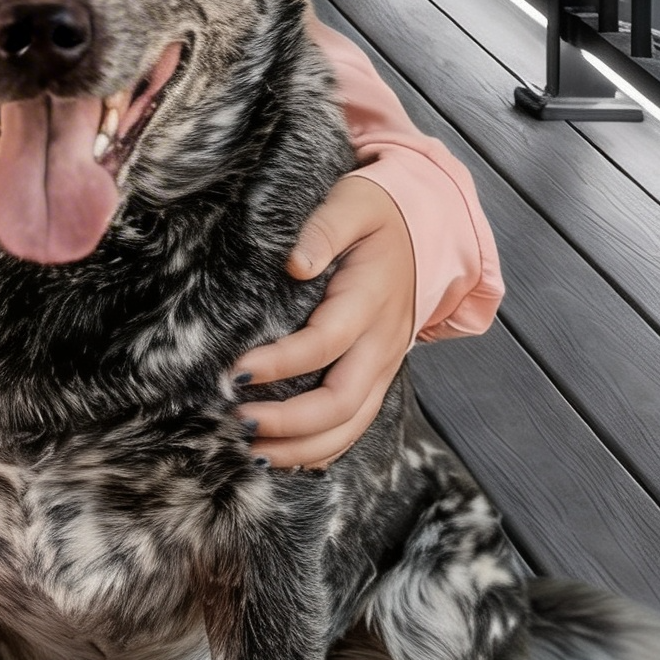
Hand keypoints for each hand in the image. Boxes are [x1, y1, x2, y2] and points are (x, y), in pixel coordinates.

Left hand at [231, 170, 414, 469]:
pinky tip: (285, 455)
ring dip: (304, 446)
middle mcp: (381, 342)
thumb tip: (295, 262)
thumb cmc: (377, 215)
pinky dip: (323, 448)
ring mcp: (383, 364)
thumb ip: (324, 229)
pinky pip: (355, 422)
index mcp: (369, 300)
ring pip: (351, 424)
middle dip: (289, 422)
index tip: (235, 371)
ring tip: (252, 450)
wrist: (424, 231)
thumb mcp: (353, 204)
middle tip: (237, 422)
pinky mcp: (377, 374)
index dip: (280, 363)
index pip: (324, 342)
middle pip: (342, 402)